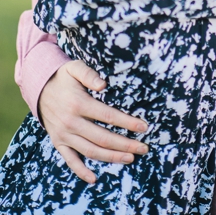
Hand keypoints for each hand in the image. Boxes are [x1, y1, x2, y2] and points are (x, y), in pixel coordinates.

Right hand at [38, 60, 148, 182]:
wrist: (39, 88)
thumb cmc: (63, 78)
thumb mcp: (75, 68)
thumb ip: (89, 74)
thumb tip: (103, 84)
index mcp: (78, 104)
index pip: (108, 116)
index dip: (127, 123)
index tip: (144, 127)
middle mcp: (71, 122)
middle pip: (102, 137)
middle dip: (125, 144)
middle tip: (144, 148)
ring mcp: (63, 134)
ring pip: (90, 151)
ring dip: (111, 157)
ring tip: (130, 158)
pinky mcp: (58, 142)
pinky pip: (69, 160)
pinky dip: (80, 171)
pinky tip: (94, 178)